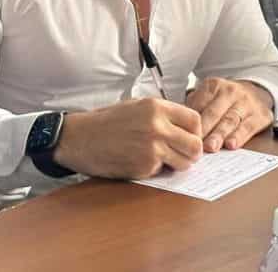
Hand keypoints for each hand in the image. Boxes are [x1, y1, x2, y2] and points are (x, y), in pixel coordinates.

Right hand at [53, 98, 202, 179]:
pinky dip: (157, 170)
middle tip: (182, 152)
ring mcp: (152, 148)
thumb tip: (185, 127)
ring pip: (185, 162)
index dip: (196, 131)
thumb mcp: (137, 105)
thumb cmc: (107, 121)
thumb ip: (163, 114)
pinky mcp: (144, 167)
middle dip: (192, 151)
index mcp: (157, 107)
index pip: (195, 120)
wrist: (82, 138)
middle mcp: (158, 126)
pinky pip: (163, 171)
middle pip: (195, 145)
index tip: (190, 136)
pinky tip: (142, 161)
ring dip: (178, 163)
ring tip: (164, 159)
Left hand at [186, 78, 273, 151]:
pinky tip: (232, 144)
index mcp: (214, 85)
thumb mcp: (210, 95)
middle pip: (215, 112)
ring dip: (220, 134)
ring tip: (211, 146)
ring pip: (231, 120)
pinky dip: (240, 136)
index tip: (183, 134)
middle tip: (196, 143)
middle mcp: (231, 92)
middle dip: (205, 129)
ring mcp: (247, 103)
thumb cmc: (226, 99)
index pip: (200, 103)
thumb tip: (177, 125)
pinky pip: (249, 127)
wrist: (257, 91)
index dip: (191, 121)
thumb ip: (196, 107)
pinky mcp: (260, 115)